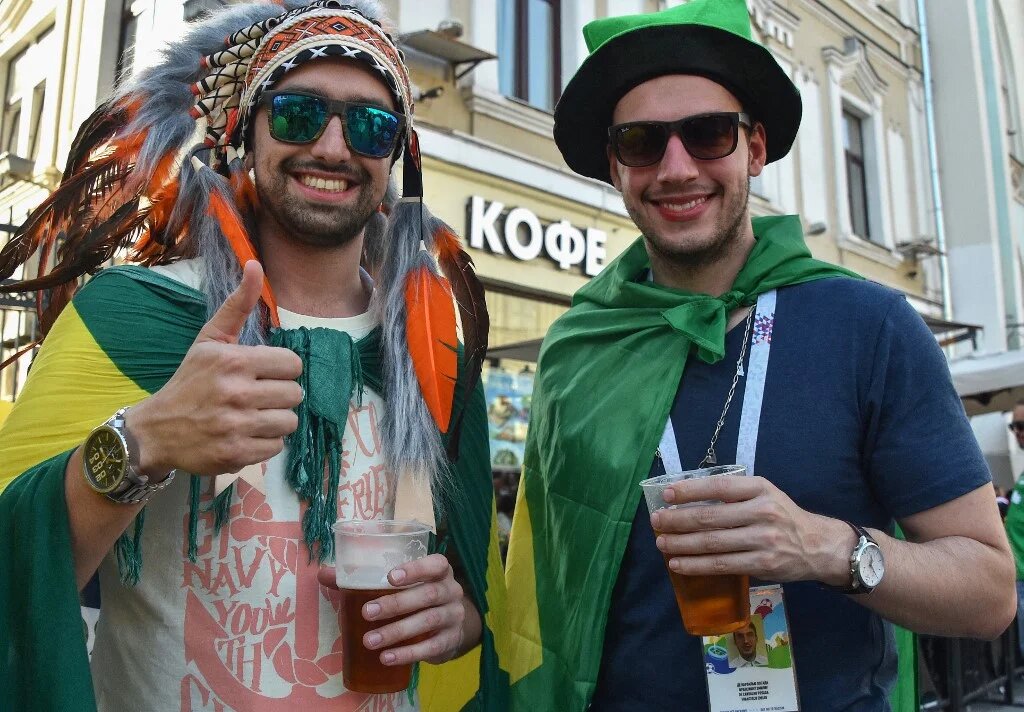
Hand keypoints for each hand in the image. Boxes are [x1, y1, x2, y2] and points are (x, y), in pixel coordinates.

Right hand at [126, 261, 303, 476]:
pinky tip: (244, 434)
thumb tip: (256, 263)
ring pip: (289, 422)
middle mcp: (236, 392)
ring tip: (252, 416)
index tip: (263, 374)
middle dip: (279, 396)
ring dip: (275, 420)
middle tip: (257, 397)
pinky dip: (264, 443)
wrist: (156, 430)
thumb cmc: (190, 381)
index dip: (281, 370)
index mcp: (233, 360)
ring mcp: (236, 425)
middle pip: (295, 394)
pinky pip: (276, 447)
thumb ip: (237, 305)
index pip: (292, 364)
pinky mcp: (236, 454)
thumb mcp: (210, 340)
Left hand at [318, 553, 476, 665]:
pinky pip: (431, 648)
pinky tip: (387, 657)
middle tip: (367, 613)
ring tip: (370, 640)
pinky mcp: (450, 641)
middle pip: (427, 594)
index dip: (415, 569)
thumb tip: (324, 573)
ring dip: (397, 631)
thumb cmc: (417, 596)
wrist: (450, 626)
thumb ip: (363, 577)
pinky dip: (407, 653)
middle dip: (396, 604)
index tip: (390, 577)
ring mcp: (453, 616)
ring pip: (428, 621)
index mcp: (440, 571)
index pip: (436, 564)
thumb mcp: (400, 584)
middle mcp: (451, 590)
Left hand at [650, 475, 852, 583]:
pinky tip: (678, 564)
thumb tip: (689, 499)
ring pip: (713, 543)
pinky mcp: (762, 564)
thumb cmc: (783, 517)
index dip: (690, 490)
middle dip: (678, 520)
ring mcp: (763, 540)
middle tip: (657, 521)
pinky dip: (696, 565)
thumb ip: (734, 495)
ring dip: (682, 544)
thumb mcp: (765, 494)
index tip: (667, 494)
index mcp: (760, 489)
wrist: (818, 546)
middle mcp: (762, 512)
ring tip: (661, 544)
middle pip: (711, 518)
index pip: (719, 488)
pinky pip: (722, 565)